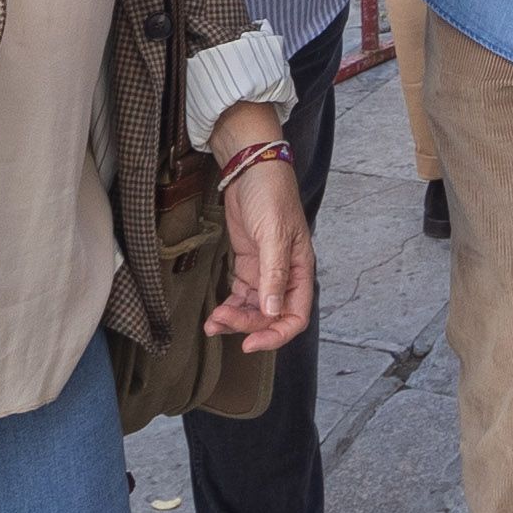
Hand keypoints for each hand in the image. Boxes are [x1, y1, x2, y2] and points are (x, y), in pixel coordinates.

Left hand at [206, 106, 313, 352]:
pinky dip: (229, 307)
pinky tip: (215, 313)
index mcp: (300, 270)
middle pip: (270, 317)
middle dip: (247, 325)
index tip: (250, 343)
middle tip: (221, 321)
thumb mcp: (274, 235)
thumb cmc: (271, 195)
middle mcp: (285, 276)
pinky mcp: (248, 265)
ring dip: (235, 320)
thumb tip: (272, 311)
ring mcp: (265, 271)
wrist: (250, 169)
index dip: (275, 334)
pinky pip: (241, 296)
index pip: (295, 316)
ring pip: (254, 310)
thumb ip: (274, 274)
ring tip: (213, 323)